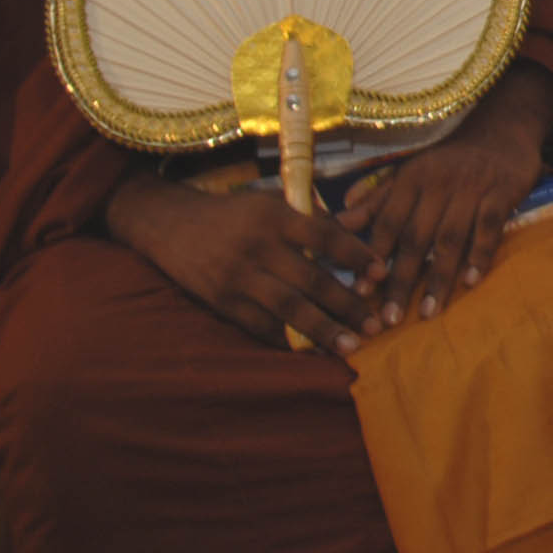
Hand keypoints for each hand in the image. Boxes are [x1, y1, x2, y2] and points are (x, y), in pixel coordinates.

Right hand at [109, 172, 379, 352]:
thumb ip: (309, 218)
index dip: (357, 255)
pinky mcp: (222, 301)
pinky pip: (260, 325)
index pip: (325, 236)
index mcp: (275, 217)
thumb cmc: (233, 213)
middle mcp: (258, 247)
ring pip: (288, 309)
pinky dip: (287, 339)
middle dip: (347, 304)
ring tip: (350, 345)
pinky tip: (311, 350)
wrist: (170, 225)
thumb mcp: (270, 202)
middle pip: (312, 280)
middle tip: (374, 324)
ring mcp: (238, 277)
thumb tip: (354, 235)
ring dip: (323, 330)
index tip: (382, 272)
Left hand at [343, 115, 541, 326]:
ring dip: (439, 278)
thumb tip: (337, 221)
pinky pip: (489, 228)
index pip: (387, 223)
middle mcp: (437, 185)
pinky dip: (480, 255)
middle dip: (401, 280)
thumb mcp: (409, 172)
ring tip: (427, 312)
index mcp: (410, 180)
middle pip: (416, 238)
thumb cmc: (448, 160)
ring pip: (450, 240)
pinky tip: (471, 282)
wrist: (502, 130)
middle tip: (390, 318)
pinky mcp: (502, 193)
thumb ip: (375, 200)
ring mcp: (471, 189)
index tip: (360, 293)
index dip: (372, 258)